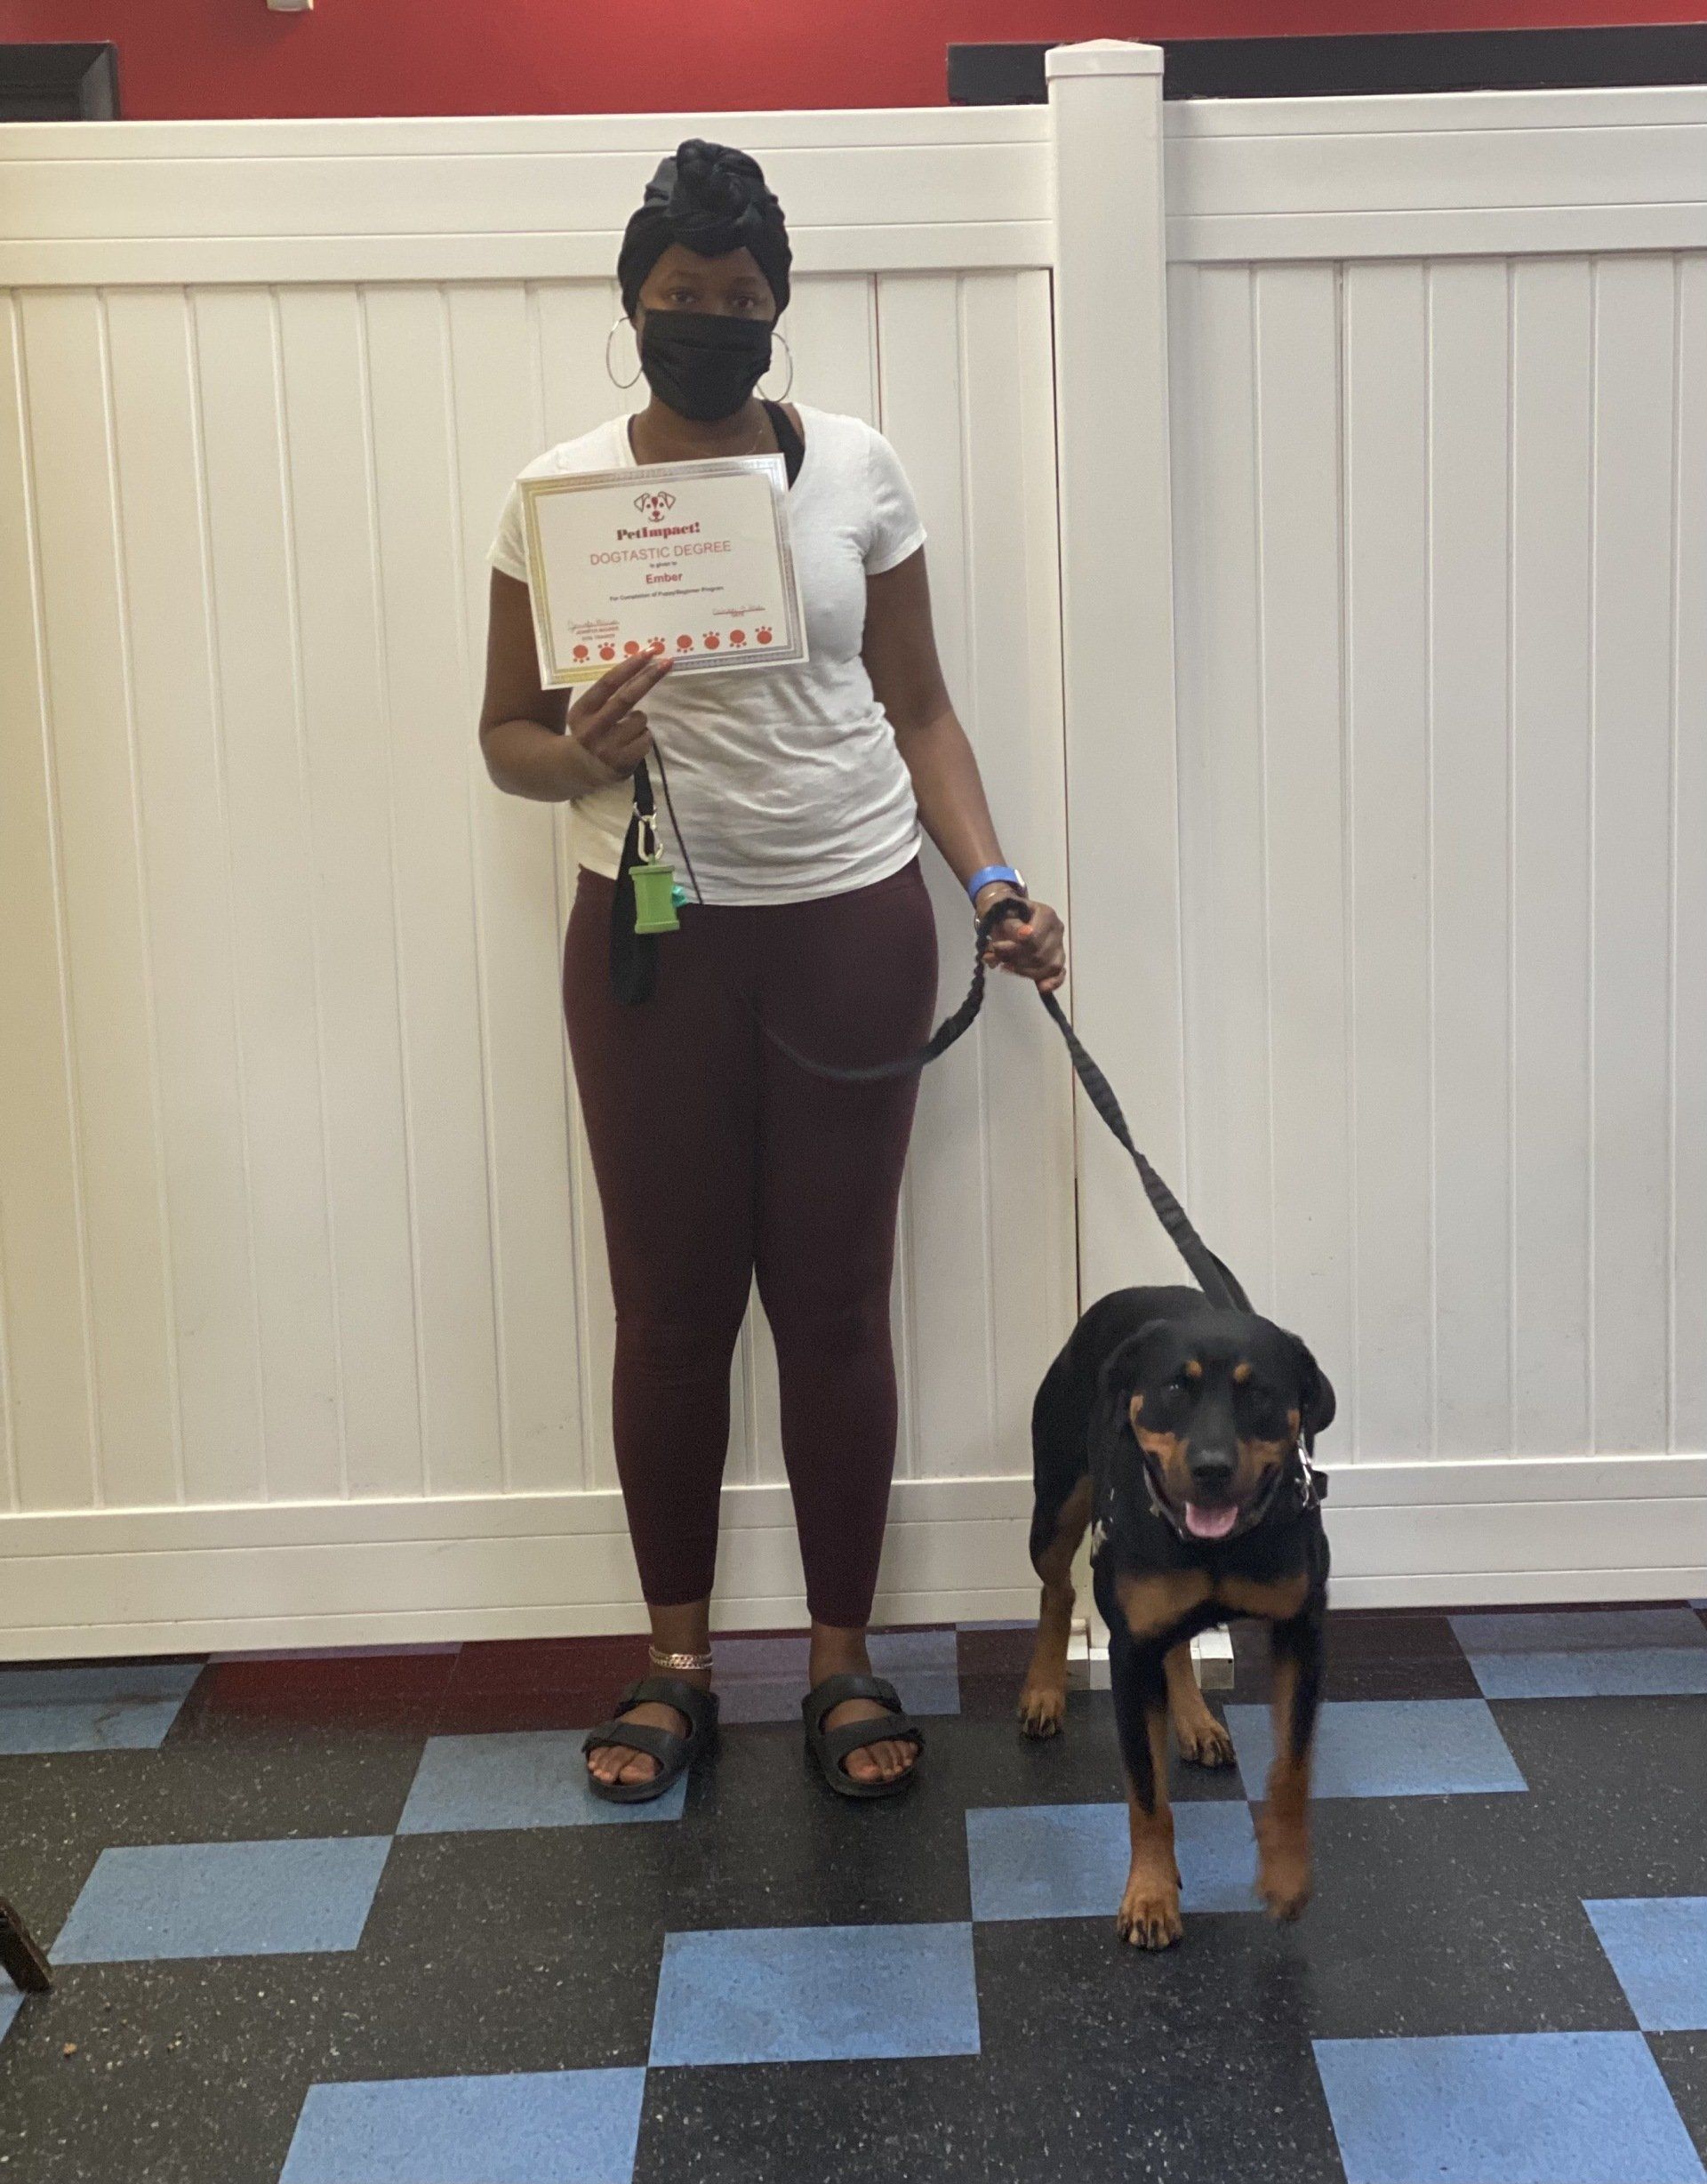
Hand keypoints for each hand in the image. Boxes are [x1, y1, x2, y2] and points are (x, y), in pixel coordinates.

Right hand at [567, 650, 670, 779]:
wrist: (580, 768)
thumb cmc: (590, 730)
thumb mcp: (587, 711)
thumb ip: (606, 693)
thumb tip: (638, 664)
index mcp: (582, 711)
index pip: (608, 683)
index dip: (630, 667)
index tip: (648, 652)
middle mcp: (593, 729)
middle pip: (627, 698)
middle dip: (648, 678)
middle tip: (666, 663)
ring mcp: (608, 747)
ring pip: (641, 720)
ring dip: (641, 719)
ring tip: (627, 729)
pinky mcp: (622, 762)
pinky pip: (646, 739)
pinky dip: (644, 737)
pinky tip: (630, 743)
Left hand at [978, 885, 1065, 994]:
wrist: (1007, 915)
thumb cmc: (1004, 913)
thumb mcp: (1002, 914)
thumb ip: (1011, 926)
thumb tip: (1023, 935)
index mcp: (1046, 914)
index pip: (1035, 938)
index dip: (1016, 947)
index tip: (996, 947)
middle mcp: (1057, 929)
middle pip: (1040, 955)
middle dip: (1015, 959)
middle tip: (996, 955)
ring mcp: (1059, 945)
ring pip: (1048, 967)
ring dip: (1024, 971)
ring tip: (1006, 965)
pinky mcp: (1057, 959)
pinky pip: (1060, 974)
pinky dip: (1052, 982)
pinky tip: (1042, 987)